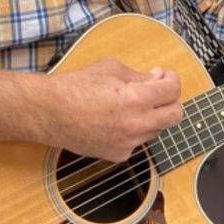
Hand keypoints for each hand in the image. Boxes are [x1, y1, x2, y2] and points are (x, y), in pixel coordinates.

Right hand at [46, 59, 181, 161]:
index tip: (162, 76)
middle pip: (175, 115)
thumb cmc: (74, 87)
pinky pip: (136, 142)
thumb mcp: (111, 68)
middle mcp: (136, 124)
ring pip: (156, 129)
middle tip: (156, 93)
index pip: (173, 90)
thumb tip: (155, 79)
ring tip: (127, 106)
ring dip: (150, 116)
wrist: (48, 112)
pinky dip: (132, 132)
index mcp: (136, 98)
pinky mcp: (117, 154)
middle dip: (170, 101)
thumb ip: (139, 75)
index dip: (170, 79)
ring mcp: (128, 142)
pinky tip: (114, 122)